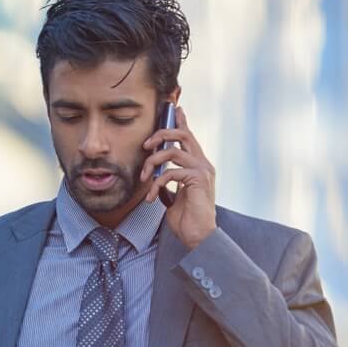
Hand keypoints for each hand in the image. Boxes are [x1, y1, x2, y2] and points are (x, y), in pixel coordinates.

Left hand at [140, 106, 216, 249]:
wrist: (199, 238)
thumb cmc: (187, 221)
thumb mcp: (173, 198)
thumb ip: (169, 184)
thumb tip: (157, 179)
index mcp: (198, 166)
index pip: (189, 137)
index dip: (181, 121)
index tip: (174, 108)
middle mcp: (203, 164)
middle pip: (183, 134)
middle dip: (161, 133)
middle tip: (146, 144)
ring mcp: (202, 171)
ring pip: (173, 150)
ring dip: (153, 161)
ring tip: (144, 176)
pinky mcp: (198, 180)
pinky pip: (170, 172)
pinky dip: (156, 184)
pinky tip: (150, 197)